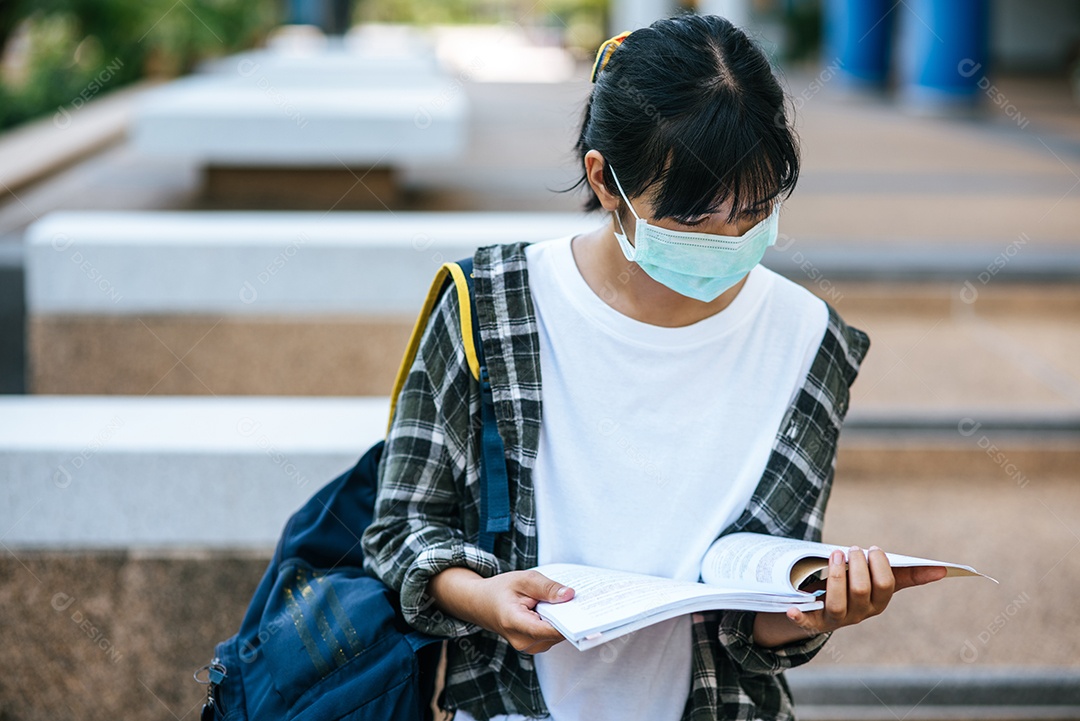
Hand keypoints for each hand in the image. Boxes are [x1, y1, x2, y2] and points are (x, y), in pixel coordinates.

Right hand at [474, 570, 574, 652]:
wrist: (482, 604)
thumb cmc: (501, 590)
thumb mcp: (523, 579)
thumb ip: (547, 587)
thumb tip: (570, 595)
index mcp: (515, 623)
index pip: (547, 630)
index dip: (568, 625)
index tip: (587, 617)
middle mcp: (523, 641)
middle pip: (556, 633)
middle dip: (569, 617)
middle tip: (582, 599)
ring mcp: (529, 647)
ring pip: (557, 635)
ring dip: (563, 620)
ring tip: (566, 601)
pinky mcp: (535, 646)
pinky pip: (553, 635)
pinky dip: (557, 623)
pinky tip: (557, 609)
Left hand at [785, 545, 947, 636]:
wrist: (821, 607)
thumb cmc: (855, 587)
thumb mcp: (878, 580)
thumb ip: (906, 574)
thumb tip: (943, 570)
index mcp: (877, 603)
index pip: (885, 586)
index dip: (879, 565)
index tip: (873, 549)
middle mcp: (858, 614)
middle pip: (861, 591)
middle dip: (857, 566)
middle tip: (853, 548)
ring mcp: (835, 619)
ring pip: (836, 603)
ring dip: (835, 577)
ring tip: (834, 554)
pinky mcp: (812, 621)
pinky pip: (806, 622)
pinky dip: (799, 616)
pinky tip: (791, 608)